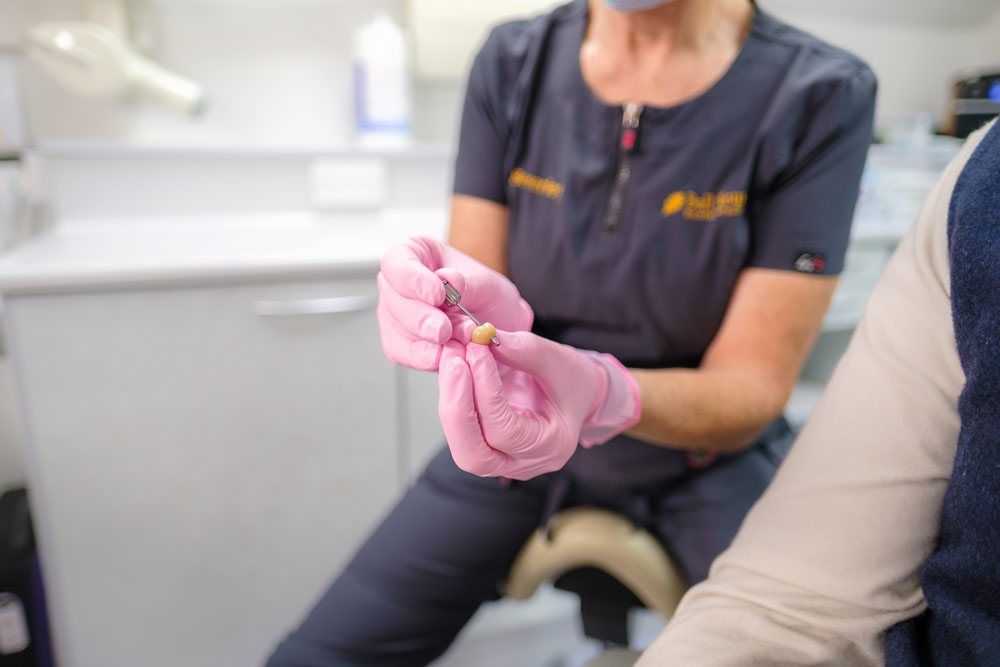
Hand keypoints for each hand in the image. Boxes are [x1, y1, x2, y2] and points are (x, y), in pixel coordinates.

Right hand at [377, 236, 532, 370]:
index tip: (437, 294)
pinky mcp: (399, 344)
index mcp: (413, 254)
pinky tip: (448, 354)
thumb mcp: (487, 283)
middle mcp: (396, 285)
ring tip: (460, 340)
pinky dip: (427, 358)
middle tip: (443, 330)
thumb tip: (449, 279)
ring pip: (396, 330)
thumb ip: (468, 283)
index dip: (412, 279)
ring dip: (428, 341)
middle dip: (420, 318)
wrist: (497, 324)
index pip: (396, 262)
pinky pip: (404, 354)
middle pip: (393, 300)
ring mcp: (395, 316)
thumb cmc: (486, 295)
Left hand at [437, 330, 641, 479]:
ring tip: (452, 357)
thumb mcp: (559, 360)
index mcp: (551, 447)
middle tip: (453, 362)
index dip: (485, 391)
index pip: (506, 431)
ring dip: (450, 399)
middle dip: (456, 408)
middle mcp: (523, 463)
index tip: (477, 351)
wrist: (574, 391)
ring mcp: (501, 460)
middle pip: (474, 456)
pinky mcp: (484, 446)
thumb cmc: (572, 379)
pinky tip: (454, 367)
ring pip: (461, 444)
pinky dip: (453, 398)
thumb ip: (525, 351)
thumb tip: (488, 338)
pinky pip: (460, 429)